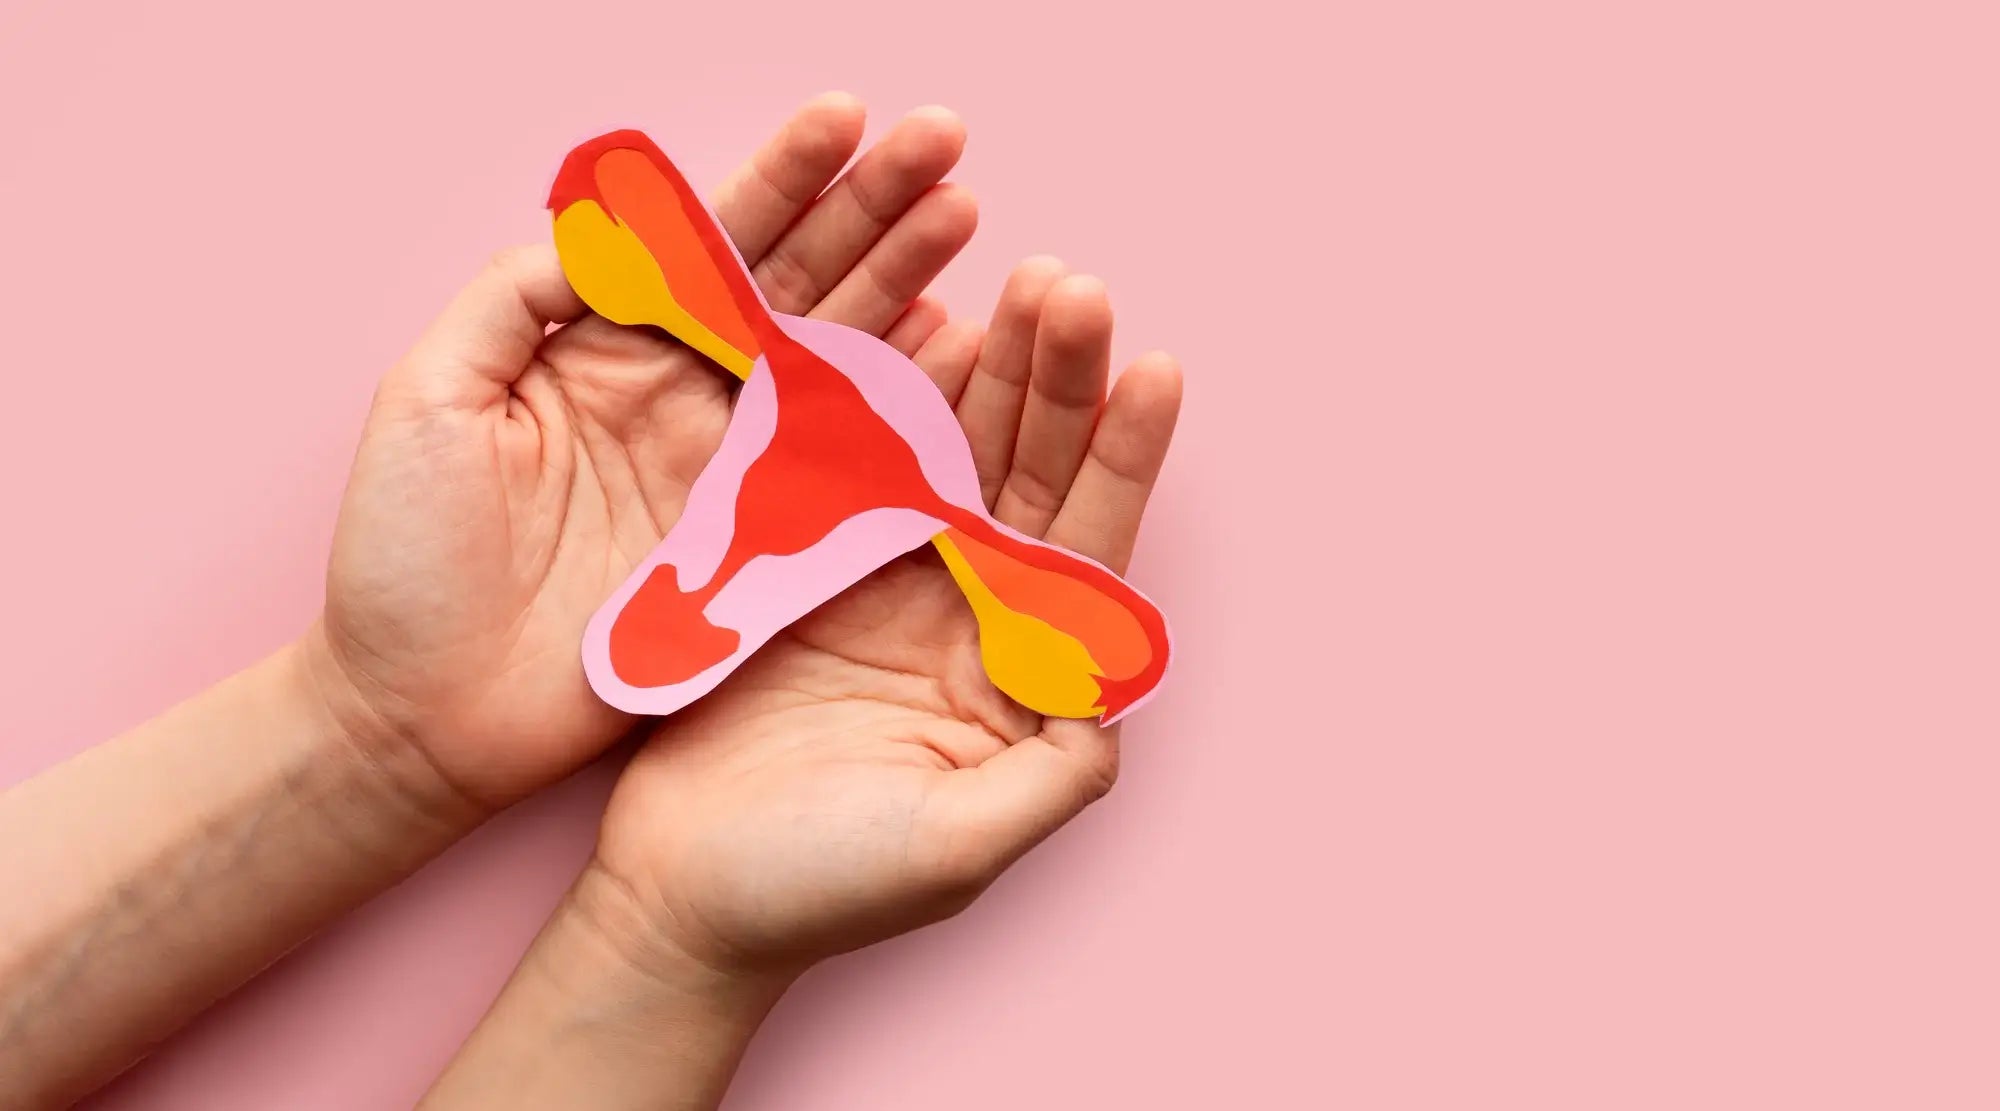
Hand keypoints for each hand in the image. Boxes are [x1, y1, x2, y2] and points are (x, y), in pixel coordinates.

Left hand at [312, 94, 978, 810]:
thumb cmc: (402, 557)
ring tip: (965, 217)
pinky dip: (906, 412)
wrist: (422, 714)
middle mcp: (684, 396)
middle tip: (945, 146)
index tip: (848, 116)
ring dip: (905, 286)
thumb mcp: (431, 394)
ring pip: (837, 358)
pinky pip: (847, 469)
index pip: (709, 241)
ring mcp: (730, 472)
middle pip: (795, 281)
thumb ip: (519, 296)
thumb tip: (616, 232)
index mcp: (606, 347)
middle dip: (871, 209)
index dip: (781, 176)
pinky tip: (957, 349)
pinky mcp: (759, 550)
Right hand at [589, 261, 1182, 974]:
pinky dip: (882, 394)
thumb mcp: (956, 849)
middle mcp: (968, 618)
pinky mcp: (805, 563)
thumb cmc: (819, 892)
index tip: (1156, 369)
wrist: (678, 897)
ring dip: (987, 370)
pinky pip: (855, 460)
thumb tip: (1116, 701)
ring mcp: (887, 583)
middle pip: (1029, 479)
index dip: (1122, 461)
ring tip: (1016, 279)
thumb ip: (1051, 779)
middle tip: (1069, 286)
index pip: (1087, 551)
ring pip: (953, 453)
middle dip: (1055, 383)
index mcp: (1019, 680)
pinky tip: (914, 325)